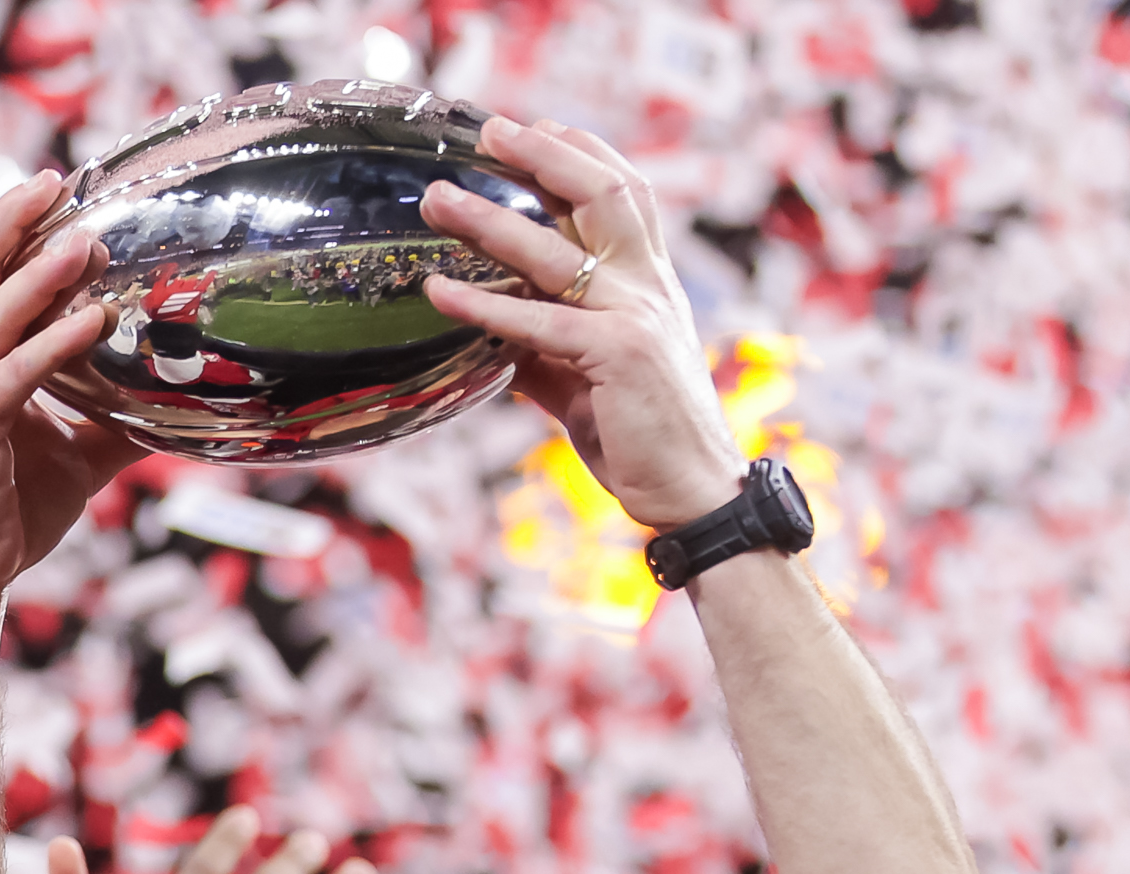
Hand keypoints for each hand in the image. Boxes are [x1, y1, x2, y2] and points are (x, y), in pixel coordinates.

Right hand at [0, 172, 141, 608]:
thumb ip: (116, 417)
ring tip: (87, 239)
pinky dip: (56, 342)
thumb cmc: (12, 516)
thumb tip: (177, 399)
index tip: (59, 191)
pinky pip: (16, 372)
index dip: (15, 228)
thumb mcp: (78, 453)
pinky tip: (96, 319)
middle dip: (12, 220)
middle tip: (57, 180)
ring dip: (42, 271)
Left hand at [418, 117, 743, 533]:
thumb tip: (487, 331)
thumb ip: (541, 345)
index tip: (531, 128)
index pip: (622, 191)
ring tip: (438, 199)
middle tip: (487, 130)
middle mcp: (648, 284)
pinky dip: (483, 303)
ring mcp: (637, 314)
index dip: (580, 152)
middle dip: (543, 154)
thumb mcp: (584, 376)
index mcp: (648, 280)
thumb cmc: (638, 434)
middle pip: (600, 192)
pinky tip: (438, 291)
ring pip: (555, 249)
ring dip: (489, 219)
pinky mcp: (619, 352)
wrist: (691, 489)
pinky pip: (539, 320)